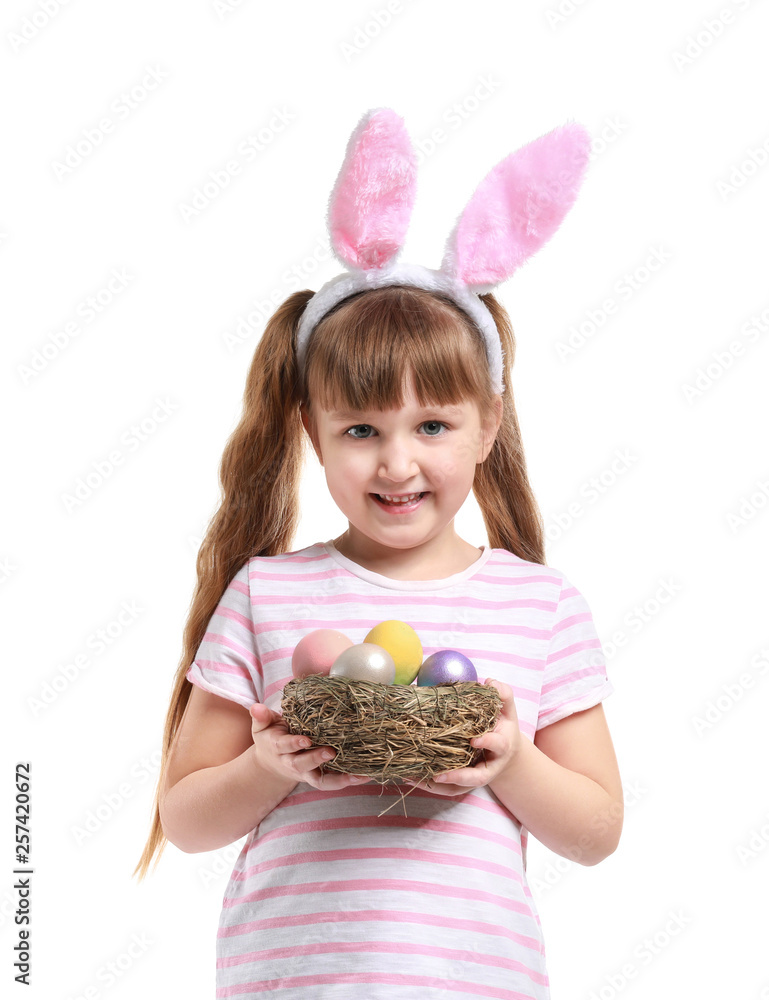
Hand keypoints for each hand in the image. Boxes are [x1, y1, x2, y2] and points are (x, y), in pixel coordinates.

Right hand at [249, 702, 371, 790]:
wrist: (272, 763)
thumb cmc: (271, 737)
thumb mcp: (263, 726)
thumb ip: (261, 716)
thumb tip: (255, 707)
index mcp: (278, 747)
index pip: (285, 746)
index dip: (294, 743)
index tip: (306, 739)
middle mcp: (292, 763)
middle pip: (302, 765)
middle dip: (315, 759)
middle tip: (331, 752)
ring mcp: (306, 773)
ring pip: (320, 780)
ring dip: (339, 779)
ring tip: (358, 775)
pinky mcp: (318, 777)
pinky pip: (332, 782)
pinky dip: (348, 780)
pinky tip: (365, 775)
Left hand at [404, 679, 520, 796]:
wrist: (506, 752)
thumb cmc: (502, 727)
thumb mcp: (506, 709)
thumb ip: (503, 694)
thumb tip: (490, 681)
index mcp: (502, 746)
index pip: (497, 745)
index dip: (486, 742)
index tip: (474, 739)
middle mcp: (489, 766)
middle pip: (476, 777)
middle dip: (459, 777)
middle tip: (439, 775)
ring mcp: (475, 777)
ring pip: (457, 787)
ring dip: (436, 785)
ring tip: (413, 777)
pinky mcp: (462, 783)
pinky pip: (446, 788)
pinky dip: (429, 785)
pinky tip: (410, 776)